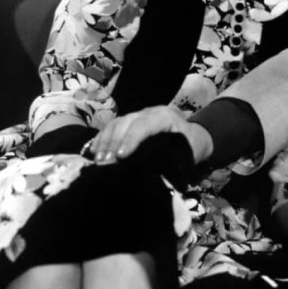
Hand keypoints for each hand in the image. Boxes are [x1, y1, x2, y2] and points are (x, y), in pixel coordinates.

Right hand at [90, 105, 212, 164]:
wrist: (193, 138)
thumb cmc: (190, 148)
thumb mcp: (185, 155)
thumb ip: (169, 162)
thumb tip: (150, 176)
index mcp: (165, 117)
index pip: (145, 124)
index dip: (131, 139)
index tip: (121, 157)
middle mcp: (149, 112)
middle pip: (126, 122)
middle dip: (113, 143)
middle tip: (104, 164)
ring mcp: (138, 115)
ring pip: (116, 123)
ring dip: (104, 142)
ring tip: (98, 161)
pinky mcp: (129, 121)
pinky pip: (112, 127)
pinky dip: (102, 139)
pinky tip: (93, 152)